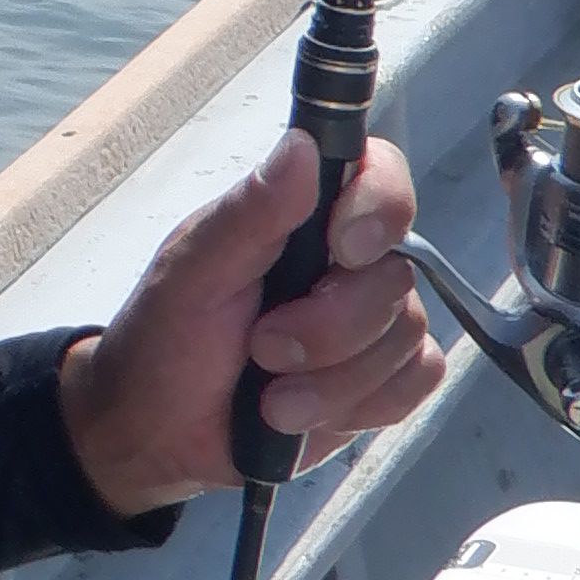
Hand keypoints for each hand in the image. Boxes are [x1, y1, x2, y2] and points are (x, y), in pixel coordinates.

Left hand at [57, 133, 442, 516]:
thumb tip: (303, 144)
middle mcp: (349, 261)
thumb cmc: (166, 339)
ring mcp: (373, 321)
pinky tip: (308, 416)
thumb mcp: (193, 271)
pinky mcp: (385, 380)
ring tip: (272, 399)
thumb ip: (250, 212)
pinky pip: (419, 380)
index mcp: (303, 215)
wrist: (161, 435)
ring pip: (406, 336)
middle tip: (262, 348)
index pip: (380, 176)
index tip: (342, 249)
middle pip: (396, 275)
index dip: (378, 207)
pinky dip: (361, 405)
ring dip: (332, 381)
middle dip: (329, 327)